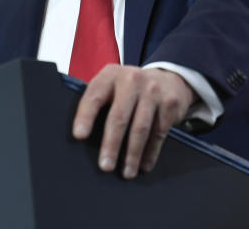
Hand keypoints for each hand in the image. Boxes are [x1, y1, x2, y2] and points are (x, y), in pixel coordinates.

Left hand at [72, 65, 195, 178]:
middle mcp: (132, 80)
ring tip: (126, 172)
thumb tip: (83, 139)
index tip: (79, 136)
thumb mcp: (113, 86)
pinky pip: (159, 132)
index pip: (94, 96)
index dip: (85, 117)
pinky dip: (151, 152)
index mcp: (110, 75)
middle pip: (119, 116)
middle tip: (105, 166)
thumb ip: (100, 103)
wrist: (169, 78)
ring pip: (140, 128)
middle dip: (111, 144)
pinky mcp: (169, 103)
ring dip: (132, 154)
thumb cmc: (131, 90)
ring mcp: (153, 91)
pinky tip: (144, 165)